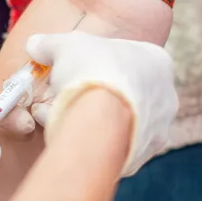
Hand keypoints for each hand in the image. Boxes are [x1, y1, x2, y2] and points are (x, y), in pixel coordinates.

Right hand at [25, 31, 177, 176]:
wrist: (100, 119)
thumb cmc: (90, 71)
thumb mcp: (65, 46)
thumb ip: (50, 44)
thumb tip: (34, 44)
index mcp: (157, 61)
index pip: (124, 61)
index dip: (92, 64)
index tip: (71, 70)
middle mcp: (166, 95)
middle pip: (122, 93)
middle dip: (92, 94)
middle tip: (65, 95)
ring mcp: (158, 129)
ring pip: (118, 123)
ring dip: (92, 120)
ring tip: (62, 117)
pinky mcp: (142, 156)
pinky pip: (112, 148)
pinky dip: (93, 143)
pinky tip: (72, 137)